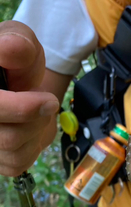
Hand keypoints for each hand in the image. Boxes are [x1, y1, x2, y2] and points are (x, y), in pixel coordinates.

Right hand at [0, 21, 59, 176]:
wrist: (18, 88)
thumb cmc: (15, 64)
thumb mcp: (20, 43)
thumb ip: (17, 44)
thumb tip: (12, 47)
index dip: (22, 109)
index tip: (47, 100)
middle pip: (6, 137)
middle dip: (35, 118)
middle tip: (47, 102)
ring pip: (13, 149)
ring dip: (36, 129)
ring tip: (35, 112)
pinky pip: (17, 162)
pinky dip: (32, 146)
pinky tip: (28, 129)